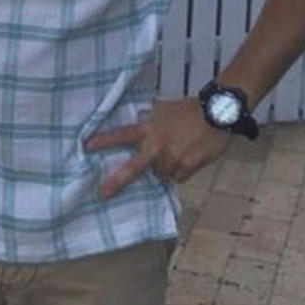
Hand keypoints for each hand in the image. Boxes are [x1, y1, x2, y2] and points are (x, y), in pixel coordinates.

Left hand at [84, 98, 230, 198]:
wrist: (217, 113)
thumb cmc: (189, 111)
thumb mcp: (163, 111)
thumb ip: (150, 122)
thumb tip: (141, 126)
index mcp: (149, 128)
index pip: (122, 134)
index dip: (104, 140)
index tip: (86, 147)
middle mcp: (157, 144)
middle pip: (134, 167)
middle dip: (118, 181)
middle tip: (104, 193)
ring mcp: (172, 157)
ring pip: (162, 175)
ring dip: (166, 169)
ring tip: (178, 153)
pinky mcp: (188, 165)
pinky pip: (179, 177)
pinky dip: (183, 171)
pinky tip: (190, 158)